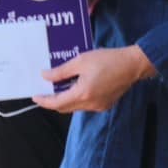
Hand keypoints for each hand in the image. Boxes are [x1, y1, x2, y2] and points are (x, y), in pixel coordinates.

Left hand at [34, 46, 153, 112]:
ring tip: (59, 86)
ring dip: (65, 99)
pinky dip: (77, 98)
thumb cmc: (108, 60)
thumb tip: (45, 76)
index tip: (35, 96)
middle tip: (45, 90)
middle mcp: (90, 104)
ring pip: (75, 107)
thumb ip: (61, 71)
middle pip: (64, 108)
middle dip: (53, 101)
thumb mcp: (81, 61)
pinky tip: (76, 86)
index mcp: (82, 94)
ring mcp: (98, 106)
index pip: (56, 103)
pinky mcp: (105, 105)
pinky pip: (85, 105)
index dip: (44, 101)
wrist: (132, 64)